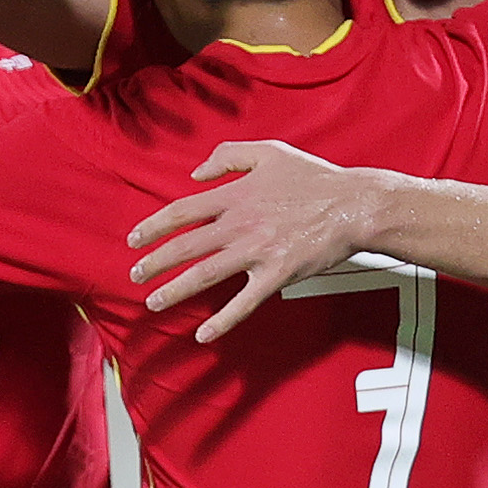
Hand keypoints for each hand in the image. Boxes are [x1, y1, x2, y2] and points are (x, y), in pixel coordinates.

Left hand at [126, 140, 391, 342]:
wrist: (354, 205)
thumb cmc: (314, 178)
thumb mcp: (269, 152)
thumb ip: (227, 156)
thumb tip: (195, 173)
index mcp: (235, 195)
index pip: (182, 212)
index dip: (153, 227)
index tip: (133, 240)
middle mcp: (240, 224)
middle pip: (186, 246)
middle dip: (155, 263)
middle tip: (134, 275)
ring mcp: (257, 251)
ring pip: (205, 274)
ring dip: (175, 290)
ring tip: (153, 302)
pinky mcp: (277, 275)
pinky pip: (244, 302)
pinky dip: (223, 321)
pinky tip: (204, 336)